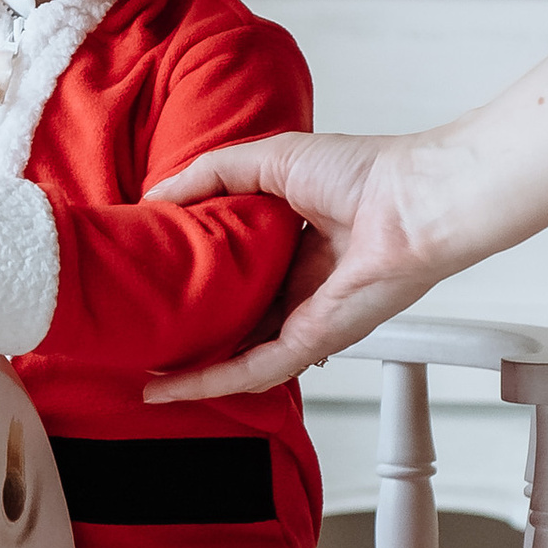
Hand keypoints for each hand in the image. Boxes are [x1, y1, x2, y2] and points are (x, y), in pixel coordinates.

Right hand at [141, 47, 547, 401]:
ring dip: (187, 367)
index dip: (188, 275)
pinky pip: (253, 369)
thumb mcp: (265, 159)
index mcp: (292, 245)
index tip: (143, 275)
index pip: (231, 271)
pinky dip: (208, 380)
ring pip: (235, 353)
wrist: (416, 200)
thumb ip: (208, 174)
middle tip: (131, 328)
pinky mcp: (314, 339)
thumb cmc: (364, 172)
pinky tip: (167, 388)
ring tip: (135, 369)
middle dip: (184, 328)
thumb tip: (152, 197)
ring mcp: (305, 318)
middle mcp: (297, 287)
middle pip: (230, 318)